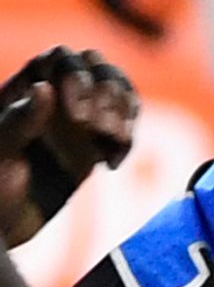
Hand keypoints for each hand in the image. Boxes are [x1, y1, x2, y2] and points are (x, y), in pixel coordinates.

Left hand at [0, 49, 139, 244]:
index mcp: (23, 90)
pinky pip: (125, 127)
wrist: (4, 227)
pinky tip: (111, 165)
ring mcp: (76, 122)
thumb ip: (19, 121)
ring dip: (125, 110)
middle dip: (108, 92)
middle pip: (96, 67)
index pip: (60, 59)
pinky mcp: (95, 146)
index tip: (78, 117)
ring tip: (115, 138)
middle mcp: (53, 99)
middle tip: (100, 128)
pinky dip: (128, 140)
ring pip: (116, 92)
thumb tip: (44, 88)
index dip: (77, 78)